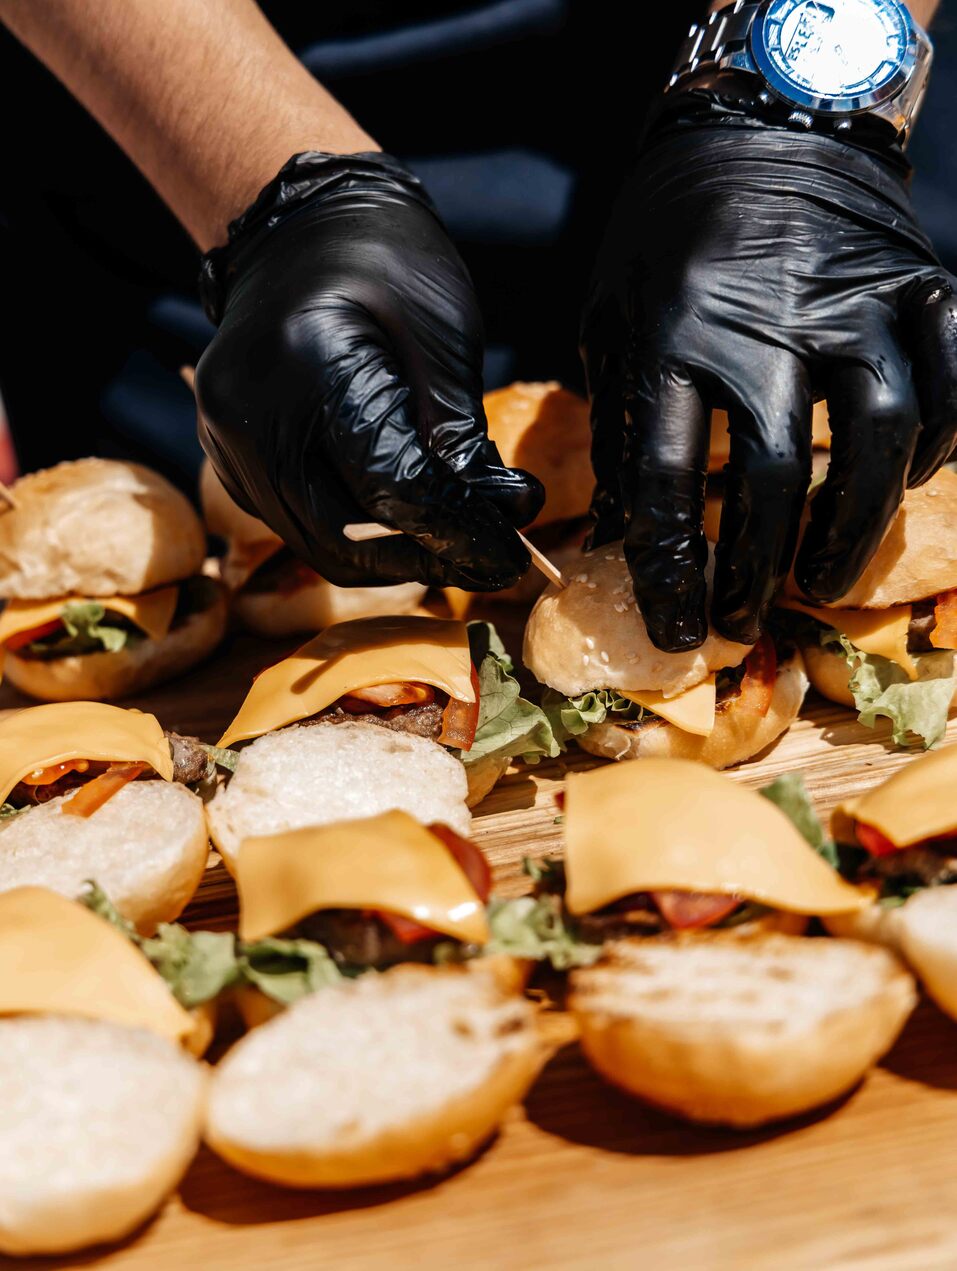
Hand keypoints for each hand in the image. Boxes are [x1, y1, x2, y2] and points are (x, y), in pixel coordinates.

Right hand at [196, 152, 543, 589]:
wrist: (300, 229)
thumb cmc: (383, 259)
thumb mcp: (441, 326)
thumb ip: (461, 426)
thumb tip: (503, 512)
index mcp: (304, 365)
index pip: (387, 485)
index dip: (455, 529)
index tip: (509, 555)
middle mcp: (248, 412)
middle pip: (341, 535)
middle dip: (421, 559)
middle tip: (484, 562)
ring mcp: (226, 439)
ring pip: (316, 543)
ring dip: (388, 557)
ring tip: (450, 543)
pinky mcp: (228, 456)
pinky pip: (295, 524)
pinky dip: (353, 535)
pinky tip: (400, 518)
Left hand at [581, 90, 956, 651]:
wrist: (756, 122)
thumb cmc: (665, 239)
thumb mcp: (612, 321)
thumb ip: (617, 424)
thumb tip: (616, 537)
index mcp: (673, 331)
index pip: (665, 478)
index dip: (671, 570)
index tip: (678, 631)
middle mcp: (767, 318)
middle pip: (775, 472)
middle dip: (760, 565)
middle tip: (748, 617)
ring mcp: (855, 296)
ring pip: (880, 435)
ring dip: (854, 526)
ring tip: (823, 579)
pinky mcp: (919, 281)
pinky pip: (951, 380)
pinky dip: (939, 442)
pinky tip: (908, 483)